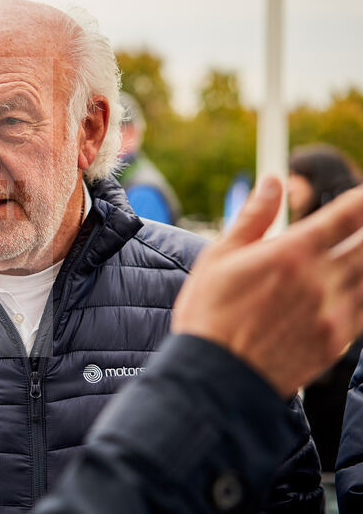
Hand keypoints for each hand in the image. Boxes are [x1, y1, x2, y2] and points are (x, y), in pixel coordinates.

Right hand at [172, 176, 362, 397]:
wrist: (215, 375)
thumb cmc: (209, 313)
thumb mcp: (220, 256)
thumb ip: (253, 217)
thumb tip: (272, 182)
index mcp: (291, 253)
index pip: (347, 215)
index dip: (362, 200)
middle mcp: (320, 280)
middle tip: (361, 226)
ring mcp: (333, 313)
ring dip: (362, 261)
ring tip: (353, 255)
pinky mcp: (336, 341)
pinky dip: (361, 294)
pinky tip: (350, 289)